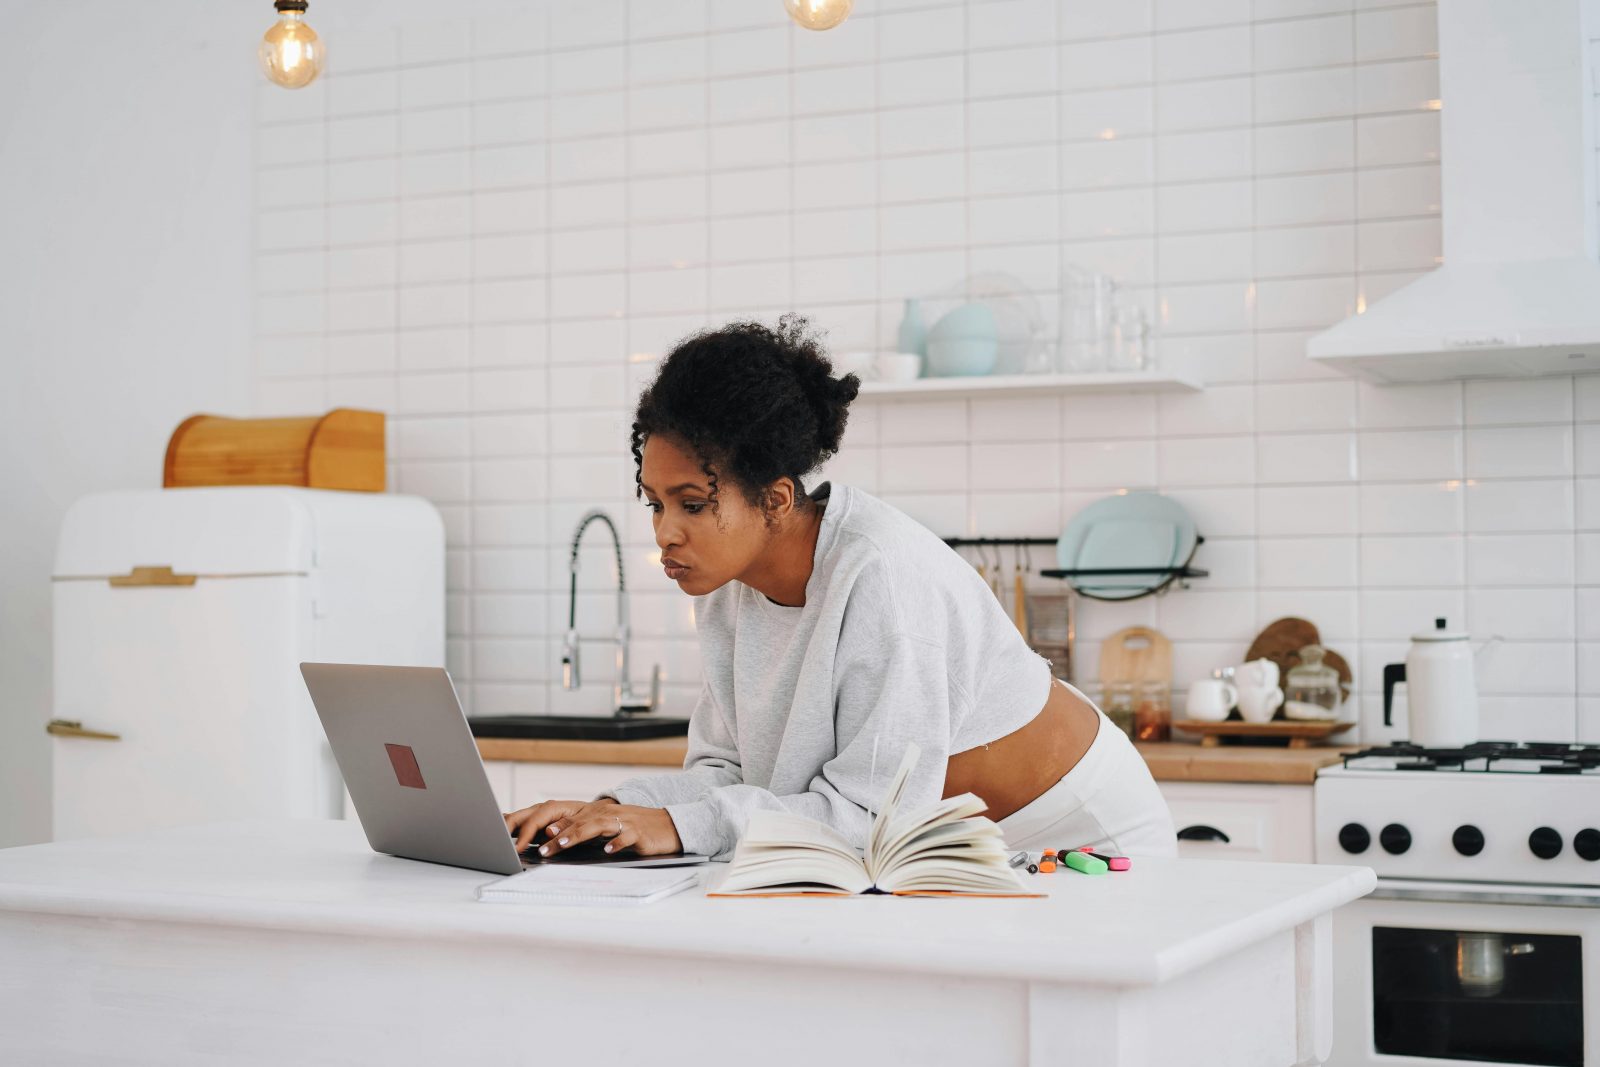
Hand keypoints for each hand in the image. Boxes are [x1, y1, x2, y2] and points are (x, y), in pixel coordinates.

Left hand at [503, 799, 682, 856]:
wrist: (668, 825)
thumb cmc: (634, 829)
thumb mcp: (606, 828)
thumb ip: (583, 831)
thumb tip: (553, 837)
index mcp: (597, 813)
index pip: (569, 819)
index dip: (548, 828)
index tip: (530, 839)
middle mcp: (607, 814)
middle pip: (578, 822)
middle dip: (556, 835)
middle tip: (540, 848)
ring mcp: (623, 822)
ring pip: (596, 826)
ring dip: (577, 835)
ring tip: (561, 845)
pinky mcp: (639, 832)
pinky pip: (626, 836)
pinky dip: (616, 843)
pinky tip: (608, 851)